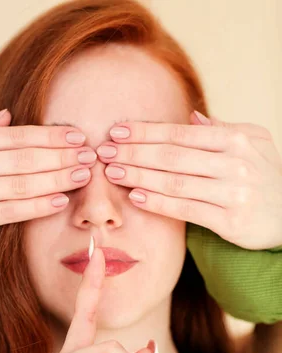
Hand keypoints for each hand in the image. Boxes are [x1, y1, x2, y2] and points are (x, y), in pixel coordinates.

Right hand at [0, 110, 95, 254]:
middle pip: (24, 158)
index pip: (16, 135)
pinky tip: (59, 201)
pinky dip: (37, 206)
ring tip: (83, 176)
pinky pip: (9, 211)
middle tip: (91, 156)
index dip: (51, 137)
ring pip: (21, 183)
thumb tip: (9, 114)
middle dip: (62, 156)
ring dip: (57, 179)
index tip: (78, 138)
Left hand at [96, 110, 281, 250]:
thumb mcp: (253, 144)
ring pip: (175, 181)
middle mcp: (235, 163)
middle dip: (134, 152)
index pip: (181, 133)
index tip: (118, 131)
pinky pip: (185, 209)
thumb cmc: (264, 176)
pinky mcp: (230, 221)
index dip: (146, 131)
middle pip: (172, 155)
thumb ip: (220, 130)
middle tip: (104, 151)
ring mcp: (233, 193)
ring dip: (139, 176)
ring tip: (113, 172)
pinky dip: (158, 202)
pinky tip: (135, 196)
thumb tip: (190, 115)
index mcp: (237, 139)